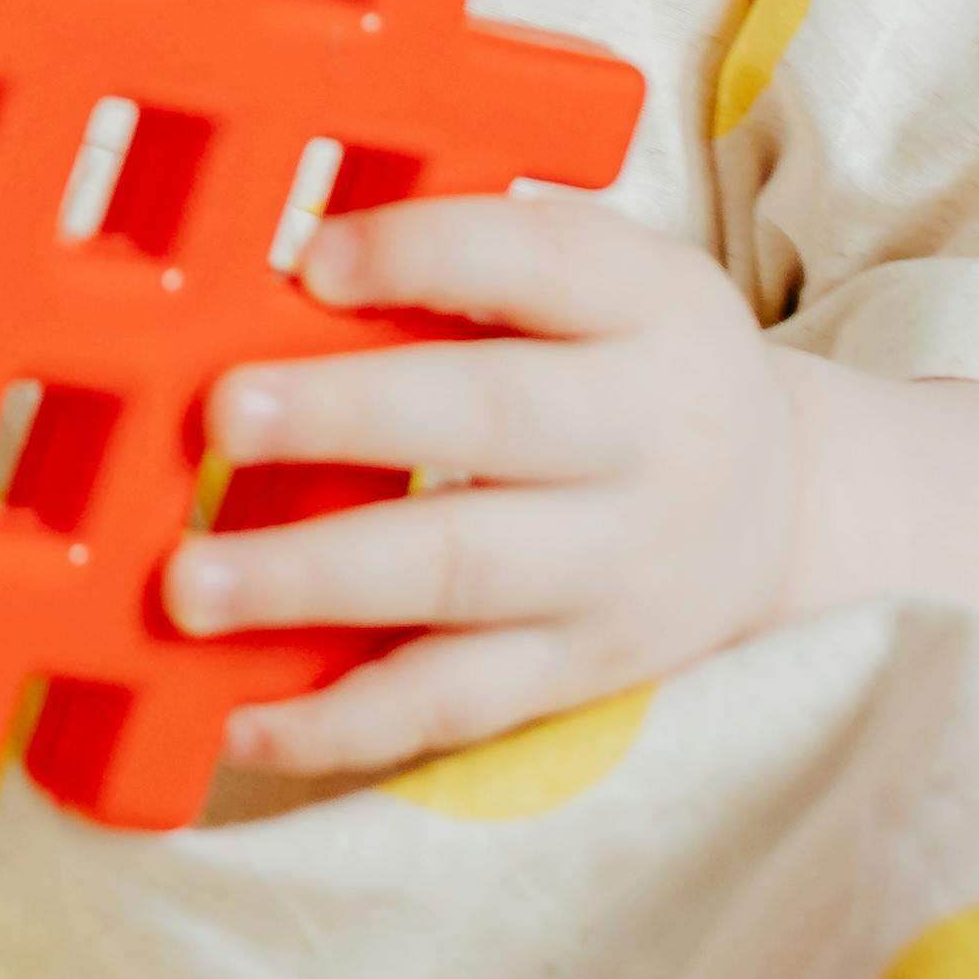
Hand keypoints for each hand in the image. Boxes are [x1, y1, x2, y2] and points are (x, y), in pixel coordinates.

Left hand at [163, 189, 814, 781]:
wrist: (788, 505)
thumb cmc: (636, 361)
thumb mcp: (605, 276)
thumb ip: (476, 261)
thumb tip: (284, 265)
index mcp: (647, 304)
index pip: (537, 262)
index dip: (423, 256)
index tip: (314, 262)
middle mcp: (648, 433)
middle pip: (494, 420)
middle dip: (350, 416)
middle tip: (225, 415)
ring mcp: (615, 568)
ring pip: (460, 575)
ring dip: (315, 579)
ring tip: (190, 583)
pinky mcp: (579, 672)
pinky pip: (453, 705)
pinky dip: (340, 722)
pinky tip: (240, 721)